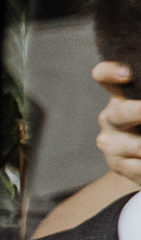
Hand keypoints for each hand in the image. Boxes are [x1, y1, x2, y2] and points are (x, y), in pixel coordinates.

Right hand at [95, 62, 140, 182]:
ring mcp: (110, 142)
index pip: (103, 76)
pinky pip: (139, 167)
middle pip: (121, 113)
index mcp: (121, 96)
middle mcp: (111, 117)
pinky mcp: (116, 165)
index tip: (127, 74)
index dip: (109, 72)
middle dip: (139, 113)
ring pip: (138, 145)